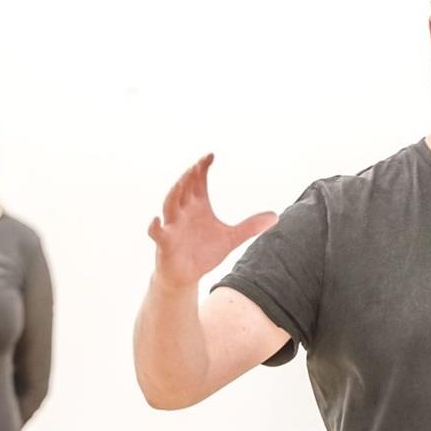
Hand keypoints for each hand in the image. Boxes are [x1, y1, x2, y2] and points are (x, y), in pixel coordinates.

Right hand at [147, 154, 277, 288]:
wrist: (186, 275)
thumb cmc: (204, 253)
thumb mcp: (231, 239)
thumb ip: (250, 227)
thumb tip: (275, 216)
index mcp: (198, 206)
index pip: (198, 181)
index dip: (202, 168)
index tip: (211, 155)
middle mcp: (183, 212)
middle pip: (184, 188)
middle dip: (189, 176)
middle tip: (197, 165)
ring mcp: (172, 226)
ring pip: (169, 205)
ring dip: (174, 192)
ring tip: (182, 181)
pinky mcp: (165, 243)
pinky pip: (157, 233)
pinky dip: (154, 226)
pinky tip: (155, 219)